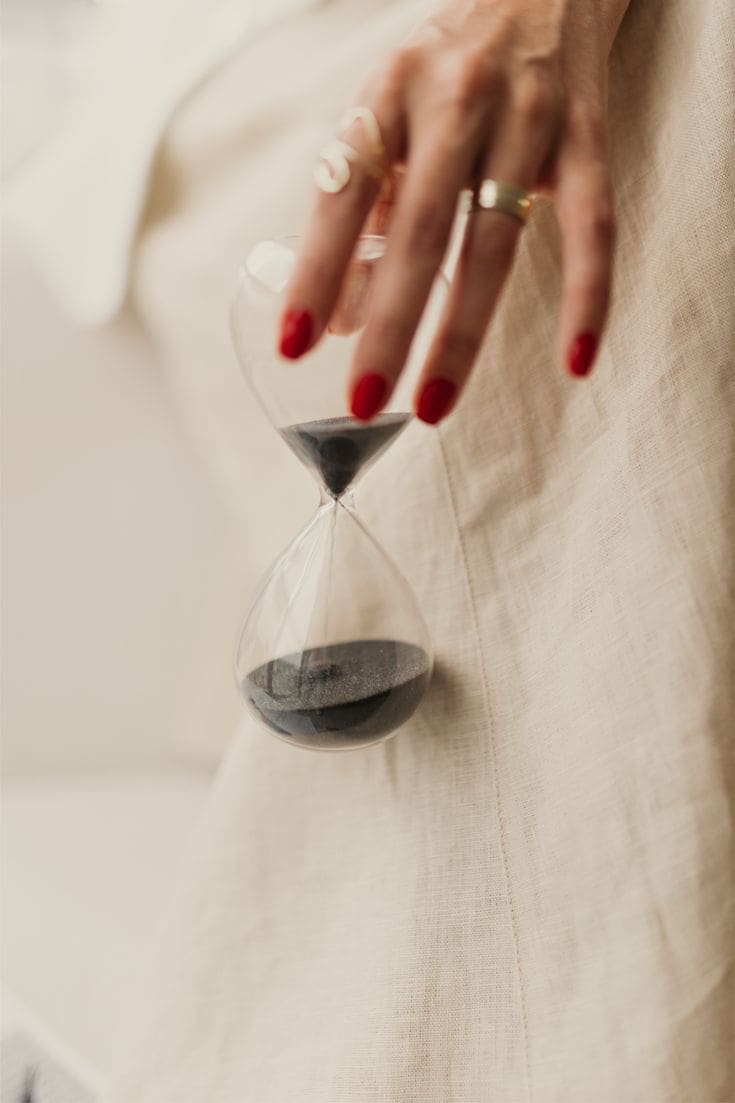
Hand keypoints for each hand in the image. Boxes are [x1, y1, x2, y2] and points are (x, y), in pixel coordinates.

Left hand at [278, 0, 630, 423]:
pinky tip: (576, 362)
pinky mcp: (588, 138)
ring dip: (461, 334)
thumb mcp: (386, 116)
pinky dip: (588, 298)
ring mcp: (528, 120)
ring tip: (433, 403)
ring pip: (495, 243)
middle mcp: (456, 102)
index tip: (295, 344)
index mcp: (388, 95)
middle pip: (420, 232)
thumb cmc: (447, 68)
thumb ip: (363, 212)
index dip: (316, 271)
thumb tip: (338, 320)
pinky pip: (593, 228)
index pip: (342, 194)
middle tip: (363, 402)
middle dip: (388, 327)